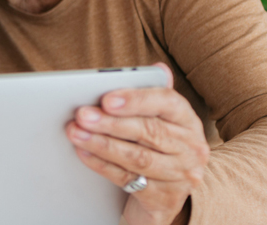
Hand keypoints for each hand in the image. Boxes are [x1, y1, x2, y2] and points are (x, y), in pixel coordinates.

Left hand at [65, 63, 208, 224]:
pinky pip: (128, 179)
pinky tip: (83, 153)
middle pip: (148, 131)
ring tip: (76, 133)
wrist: (166, 193)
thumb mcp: (160, 120)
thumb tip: (157, 67)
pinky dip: (102, 165)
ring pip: (137, 157)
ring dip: (102, 144)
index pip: (167, 102)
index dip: (136, 99)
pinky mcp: (165, 198)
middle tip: (81, 115)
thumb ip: (152, 94)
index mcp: (188, 120)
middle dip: (110, 122)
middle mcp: (191, 148)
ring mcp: (181, 176)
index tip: (107, 99)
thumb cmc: (156, 146)